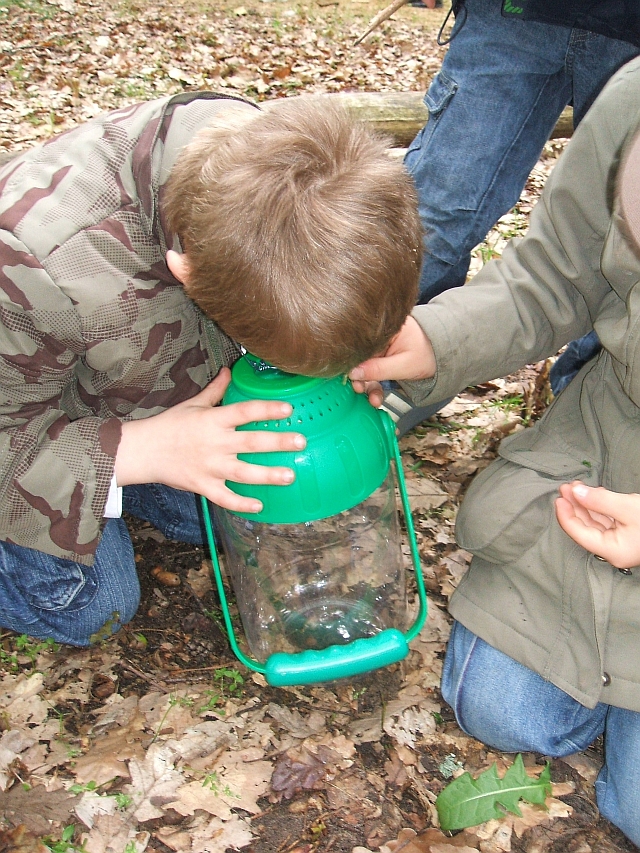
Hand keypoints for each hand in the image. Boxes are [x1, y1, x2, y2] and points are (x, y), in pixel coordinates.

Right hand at [115, 368, 305, 513]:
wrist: (143, 451)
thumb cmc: (169, 426)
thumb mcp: (193, 404)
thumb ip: (215, 390)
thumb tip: (229, 370)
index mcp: (213, 420)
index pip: (245, 412)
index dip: (267, 409)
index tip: (288, 408)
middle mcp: (215, 444)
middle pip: (251, 443)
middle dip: (278, 443)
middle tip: (301, 442)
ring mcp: (210, 467)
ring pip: (244, 473)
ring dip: (268, 476)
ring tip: (291, 475)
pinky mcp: (203, 485)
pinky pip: (225, 498)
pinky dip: (241, 504)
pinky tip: (259, 505)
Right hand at [348, 316, 435, 402]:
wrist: (444, 356)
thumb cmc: (428, 354)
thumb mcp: (404, 364)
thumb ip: (378, 369)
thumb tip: (352, 373)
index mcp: (382, 330)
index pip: (359, 346)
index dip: (352, 363)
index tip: (350, 378)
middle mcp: (377, 339)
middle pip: (360, 359)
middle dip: (359, 377)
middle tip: (358, 390)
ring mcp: (379, 351)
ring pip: (365, 370)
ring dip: (367, 386)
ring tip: (373, 399)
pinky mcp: (382, 362)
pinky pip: (373, 375)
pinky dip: (374, 387)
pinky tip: (376, 398)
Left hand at [555, 482, 639, 568]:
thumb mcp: (627, 508)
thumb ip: (600, 501)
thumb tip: (576, 492)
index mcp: (612, 551)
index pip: (579, 534)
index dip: (566, 515)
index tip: (559, 498)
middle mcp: (614, 549)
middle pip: (585, 527)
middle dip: (574, 505)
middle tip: (566, 488)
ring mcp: (621, 542)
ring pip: (596, 523)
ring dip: (585, 504)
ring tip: (577, 487)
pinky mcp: (627, 534)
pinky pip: (607, 521)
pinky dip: (599, 507)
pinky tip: (594, 494)